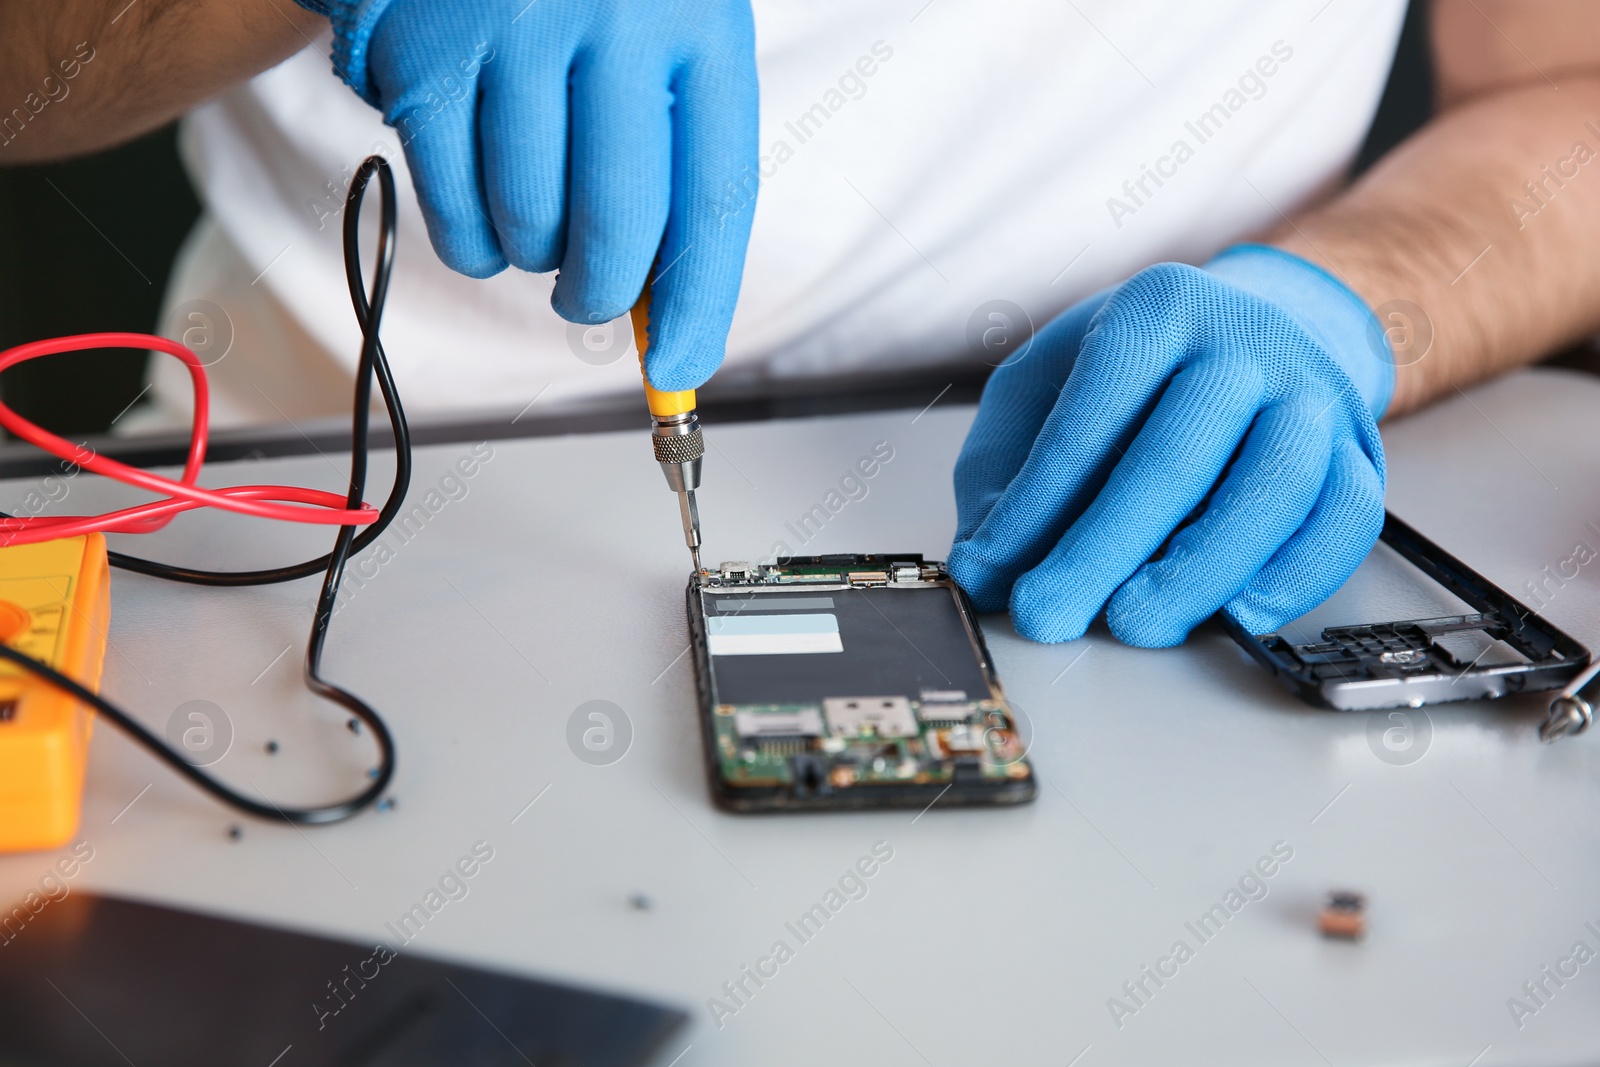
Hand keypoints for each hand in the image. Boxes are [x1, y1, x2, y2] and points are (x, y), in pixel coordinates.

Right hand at [304, 0, 757, 389]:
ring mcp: (509, 29)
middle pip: (616, 227)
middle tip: (586, 295)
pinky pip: (451, 206)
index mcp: (699, 20)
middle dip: (599, 292)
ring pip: (527, 226)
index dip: (698, 302)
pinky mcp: (421, 53)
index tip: (677, 369)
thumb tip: (660, 310)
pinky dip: (467, 231)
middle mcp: (612, 16)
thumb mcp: (668, 37)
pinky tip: (478, 184)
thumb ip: (676, 158)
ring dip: (528, 253)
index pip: (714, 198)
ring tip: (532, 206)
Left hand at [947, 246, 1392, 646]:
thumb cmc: (1140, 370)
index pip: (1090, 419)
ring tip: (1135, 624)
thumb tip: (984, 567)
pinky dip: (1295, 577)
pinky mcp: (1360, 450)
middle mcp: (1244, 341)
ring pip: (1270, 490)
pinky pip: (1345, 520)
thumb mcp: (1047, 384)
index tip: (994, 573)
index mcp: (1157, 309)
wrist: (1261, 328)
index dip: (1036, 506)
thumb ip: (1005, 469)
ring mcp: (1312, 395)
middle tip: (1049, 613)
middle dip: (1102, 552)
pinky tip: (1237, 615)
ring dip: (1198, 572)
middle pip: (1175, 458)